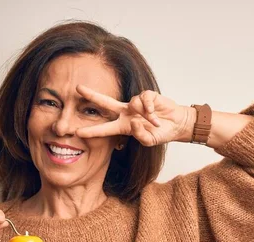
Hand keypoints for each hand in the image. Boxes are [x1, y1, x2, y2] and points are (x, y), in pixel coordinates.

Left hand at [75, 85, 194, 145]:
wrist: (176, 124)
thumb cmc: (160, 133)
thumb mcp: (150, 141)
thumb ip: (140, 135)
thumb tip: (133, 122)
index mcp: (124, 126)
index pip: (105, 128)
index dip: (92, 130)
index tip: (77, 132)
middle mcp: (127, 113)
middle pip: (106, 102)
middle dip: (92, 95)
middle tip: (77, 88)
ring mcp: (136, 104)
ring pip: (133, 104)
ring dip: (145, 115)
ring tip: (155, 122)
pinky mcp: (147, 96)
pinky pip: (144, 99)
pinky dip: (149, 107)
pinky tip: (154, 112)